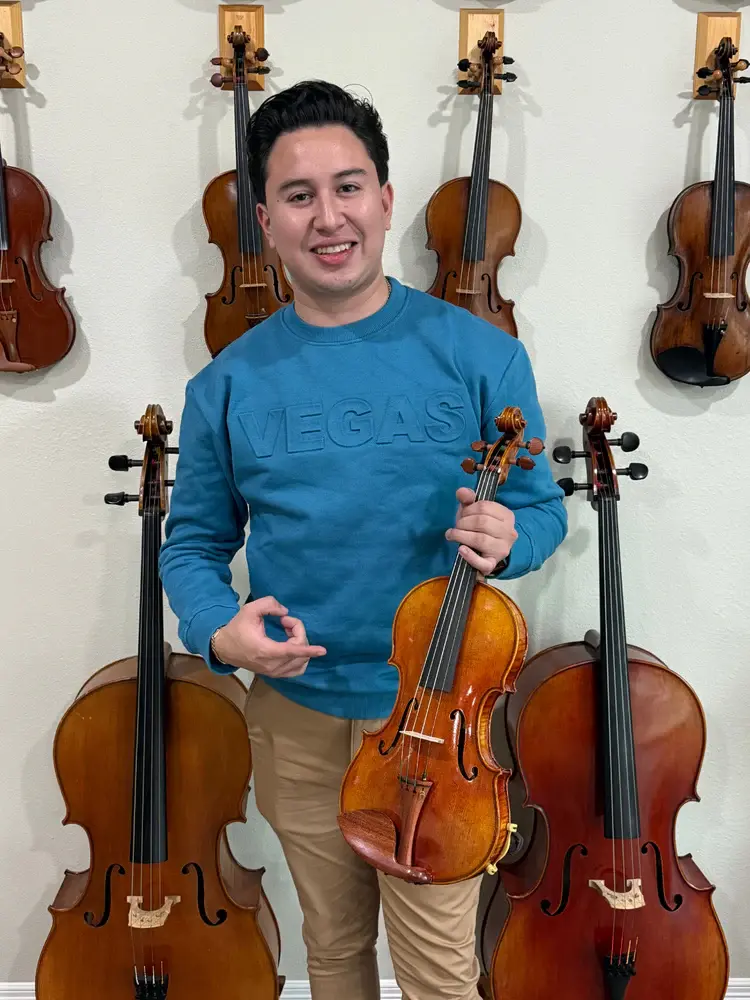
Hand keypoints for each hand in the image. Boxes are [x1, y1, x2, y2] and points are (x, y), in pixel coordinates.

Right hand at [212, 595, 326, 677]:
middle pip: (299, 652)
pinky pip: (296, 670)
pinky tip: (292, 645)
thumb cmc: (237, 628)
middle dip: (298, 632)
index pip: (292, 651)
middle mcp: (272, 665)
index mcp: (266, 650)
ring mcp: (274, 672)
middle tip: (284, 621)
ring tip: (288, 633)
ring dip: (300, 646)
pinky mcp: (275, 674)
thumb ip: (269, 605)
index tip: (322, 650)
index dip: (309, 650)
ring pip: (300, 663)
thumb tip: (285, 612)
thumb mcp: (250, 610)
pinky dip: (300, 657)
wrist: (224, 648)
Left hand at [445, 487, 517, 576]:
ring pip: (480, 540)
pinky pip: (482, 563)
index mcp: (507, 516)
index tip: (462, 514)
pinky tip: (461, 549)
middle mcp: (509, 532)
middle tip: (456, 527)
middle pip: (482, 522)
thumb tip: (461, 492)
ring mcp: (503, 549)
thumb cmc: (479, 528)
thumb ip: (468, 500)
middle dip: (463, 522)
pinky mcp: (493, 564)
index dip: (468, 509)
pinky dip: (470, 556)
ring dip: (461, 536)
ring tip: (452, 535)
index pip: (485, 507)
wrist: (486, 551)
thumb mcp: (474, 511)